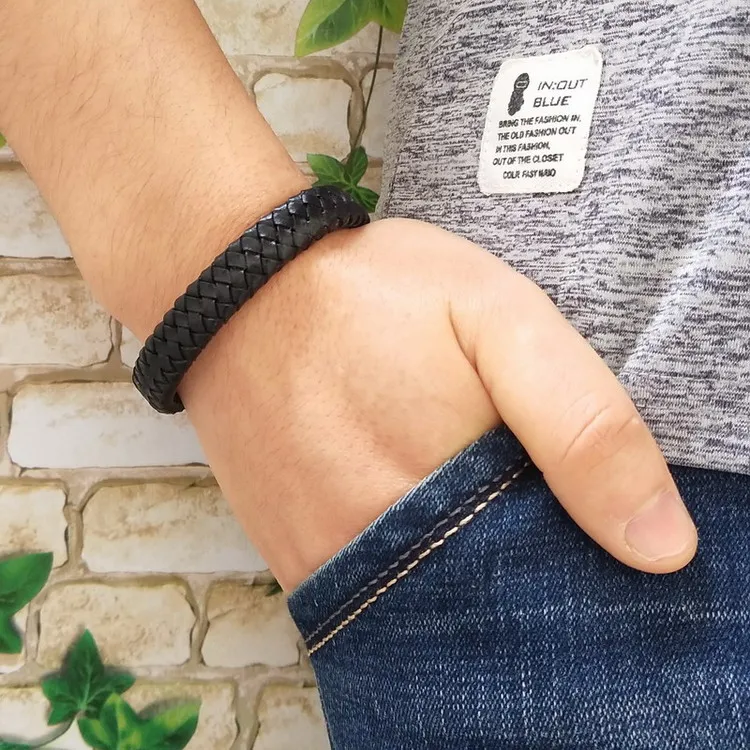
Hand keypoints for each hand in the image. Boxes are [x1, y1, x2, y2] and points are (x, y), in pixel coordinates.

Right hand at [180, 217, 697, 588]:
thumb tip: (660, 546)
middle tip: (498, 479)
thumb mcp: (499, 320)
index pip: (556, 589)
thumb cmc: (367, 295)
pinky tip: (403, 501)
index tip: (573, 514)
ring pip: (428, 607)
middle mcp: (385, 559)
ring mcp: (330, 566)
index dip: (581, 556)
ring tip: (449, 488)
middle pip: (489, 608)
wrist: (234, 288)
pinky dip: (404, 562)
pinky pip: (372, 589)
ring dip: (456, 564)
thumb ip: (582, 421)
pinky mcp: (292, 556)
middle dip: (516, 564)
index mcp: (454, 503)